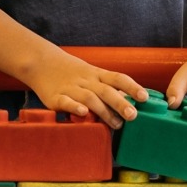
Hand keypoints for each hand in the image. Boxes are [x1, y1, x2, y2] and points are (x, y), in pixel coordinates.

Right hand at [24, 50, 147, 129]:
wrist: (41, 62)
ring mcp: (71, 88)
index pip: (118, 78)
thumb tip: (131, 102)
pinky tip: (84, 113)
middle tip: (133, 115)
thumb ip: (108, 88)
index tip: (145, 97)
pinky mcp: (56, 97)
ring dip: (104, 111)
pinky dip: (75, 107)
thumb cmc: (72, 72)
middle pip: (106, 90)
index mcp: (96, 74)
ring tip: (116, 124)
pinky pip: (66, 102)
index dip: (132, 87)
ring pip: (89, 98)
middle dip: (120, 103)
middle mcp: (86, 81)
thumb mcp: (92, 74)